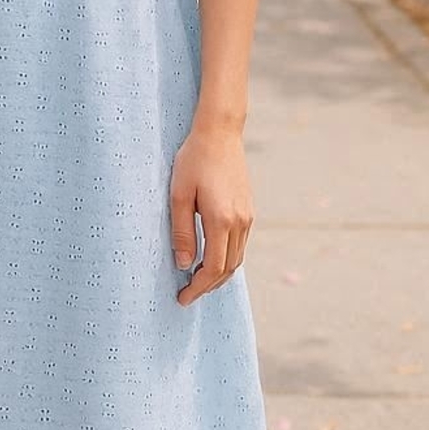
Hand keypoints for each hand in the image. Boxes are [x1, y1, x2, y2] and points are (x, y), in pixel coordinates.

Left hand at [169, 126, 254, 306]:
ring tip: (196, 279)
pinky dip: (227, 259)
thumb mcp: (179, 195)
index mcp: (221, 220)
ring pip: (237, 259)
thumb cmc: (193, 160)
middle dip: (207, 286)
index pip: (213, 268)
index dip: (198, 288)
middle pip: (228, 269)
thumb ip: (181, 232)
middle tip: (187, 294)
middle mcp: (240, 223)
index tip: (182, 297)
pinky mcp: (249, 210)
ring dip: (218, 274)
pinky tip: (211, 257)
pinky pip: (240, 245)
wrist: (219, 132)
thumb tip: (184, 265)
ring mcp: (248, 217)